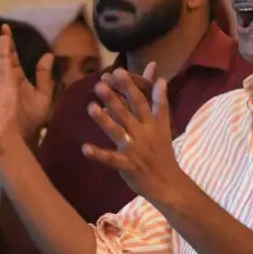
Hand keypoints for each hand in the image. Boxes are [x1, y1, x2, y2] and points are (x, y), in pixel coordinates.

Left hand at [80, 69, 188, 206]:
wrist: (167, 182)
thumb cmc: (162, 152)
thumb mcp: (164, 125)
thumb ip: (160, 102)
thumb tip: (161, 79)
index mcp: (152, 123)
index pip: (141, 101)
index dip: (130, 86)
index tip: (118, 71)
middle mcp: (143, 134)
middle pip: (128, 113)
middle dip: (114, 98)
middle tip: (100, 83)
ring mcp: (134, 150)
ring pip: (118, 132)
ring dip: (104, 120)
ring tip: (91, 107)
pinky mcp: (127, 166)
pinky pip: (111, 159)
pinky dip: (99, 154)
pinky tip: (85, 148)